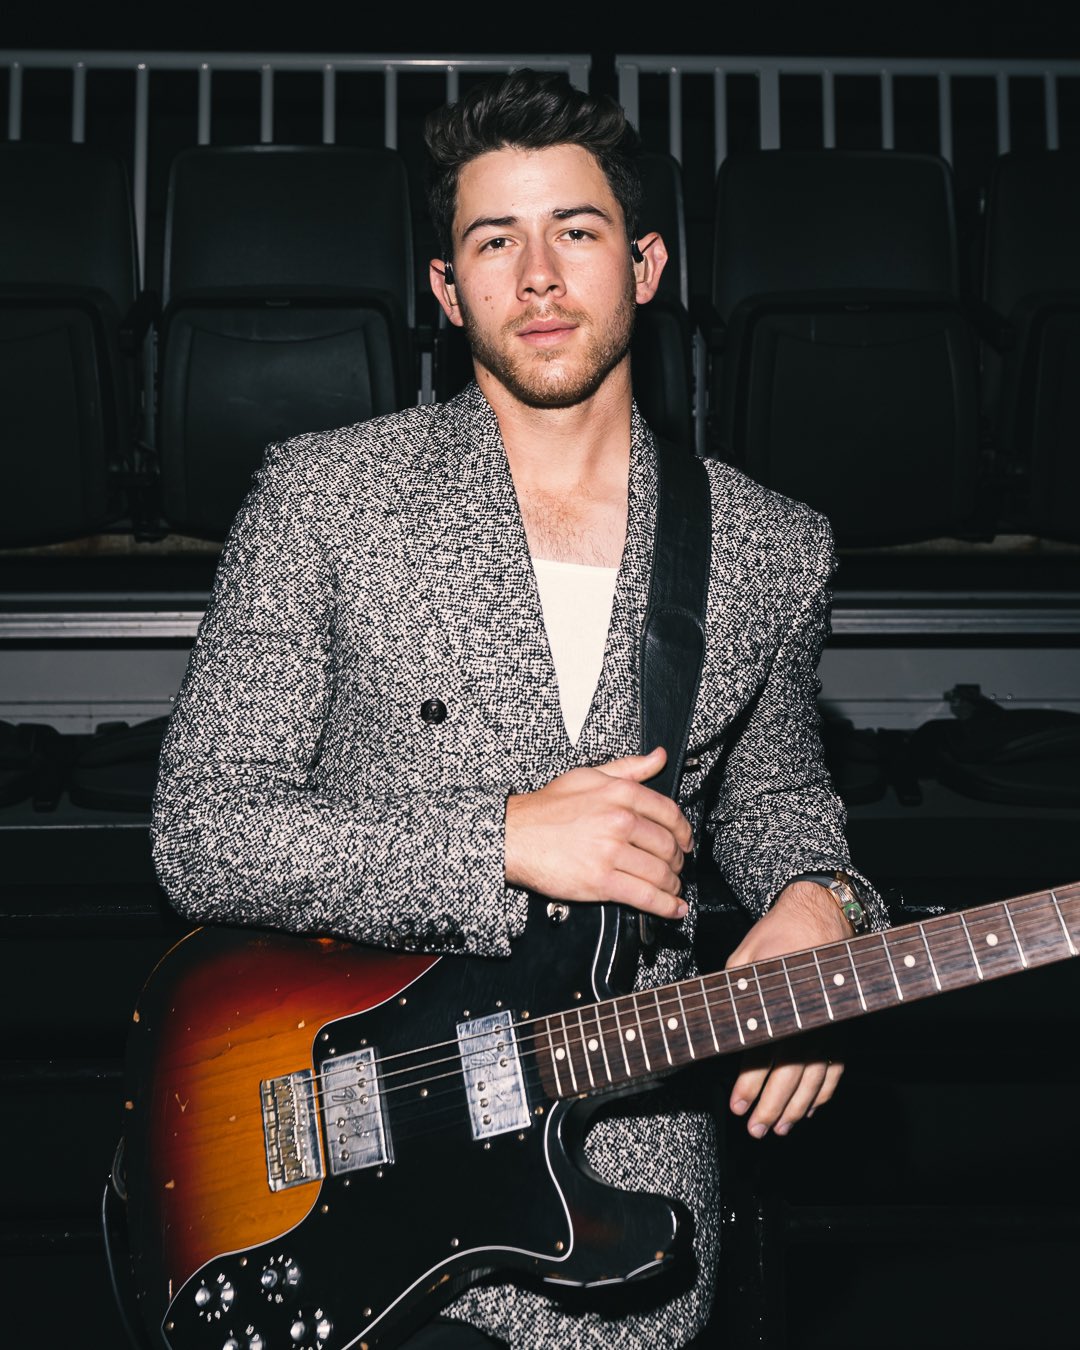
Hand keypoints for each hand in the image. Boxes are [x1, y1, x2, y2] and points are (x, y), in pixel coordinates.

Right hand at [504, 746, 692, 919]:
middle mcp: (619, 820)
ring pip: (659, 872)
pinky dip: (665, 906)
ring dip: (673, 885)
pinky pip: (645, 896)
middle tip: (677, 867)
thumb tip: (658, 757)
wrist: (513, 835)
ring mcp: (611, 852)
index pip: (669, 813)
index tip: (686, 841)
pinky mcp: (602, 881)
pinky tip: (673, 908)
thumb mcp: (588, 777)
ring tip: (673, 888)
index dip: (684, 831)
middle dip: (678, 861)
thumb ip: (629, 768)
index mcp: (620, 793)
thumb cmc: (546, 808)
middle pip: (667, 845)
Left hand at [726, 880, 851, 1136]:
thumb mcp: (745, 955)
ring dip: (797, 1108)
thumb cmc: (782, 932)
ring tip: (778, 1128)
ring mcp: (831, 1025)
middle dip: (771, 1107)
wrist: (822, 913)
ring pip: (816, 1078)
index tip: (737, 1104)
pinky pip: (836, 1068)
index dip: (750, 1083)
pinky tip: (810, 1108)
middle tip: (754, 1128)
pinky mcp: (842, 1026)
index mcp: (786, 1003)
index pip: (766, 1054)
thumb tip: (716, 1021)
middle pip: (793, 1075)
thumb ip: (733, 991)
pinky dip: (823, 1092)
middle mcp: (812, 1019)